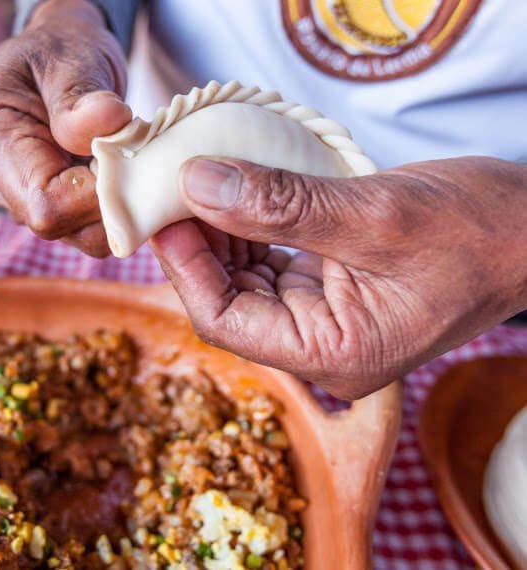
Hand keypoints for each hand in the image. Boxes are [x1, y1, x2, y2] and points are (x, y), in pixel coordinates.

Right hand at [0, 0, 130, 256]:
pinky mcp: (42, 208)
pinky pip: (84, 229)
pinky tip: (119, 175)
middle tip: (133, 156)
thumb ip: (81, 92)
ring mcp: (14, 199)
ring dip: (114, 207)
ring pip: (76, 235)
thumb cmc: (61, 51)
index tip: (126, 157)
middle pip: (58, 224)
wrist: (58, 61)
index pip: (44, 201)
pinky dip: (113, 210)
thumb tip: (106, 122)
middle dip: (107, 200)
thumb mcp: (71, 55)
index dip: (95, 194)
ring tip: (125, 161)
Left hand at [152, 156, 526, 398]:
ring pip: (244, 281)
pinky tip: (234, 194)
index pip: (226, 323)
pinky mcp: (330, 290)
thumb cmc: (479, 231)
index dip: (185, 268)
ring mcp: (325, 319)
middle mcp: (323, 347)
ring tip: (199, 184)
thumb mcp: (374, 214)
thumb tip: (197, 183)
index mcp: (335, 355)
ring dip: (219, 233)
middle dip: (197, 246)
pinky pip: (270, 264)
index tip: (164, 213)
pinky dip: (248, 229)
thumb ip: (280, 205)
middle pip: (228, 301)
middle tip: (172, 189)